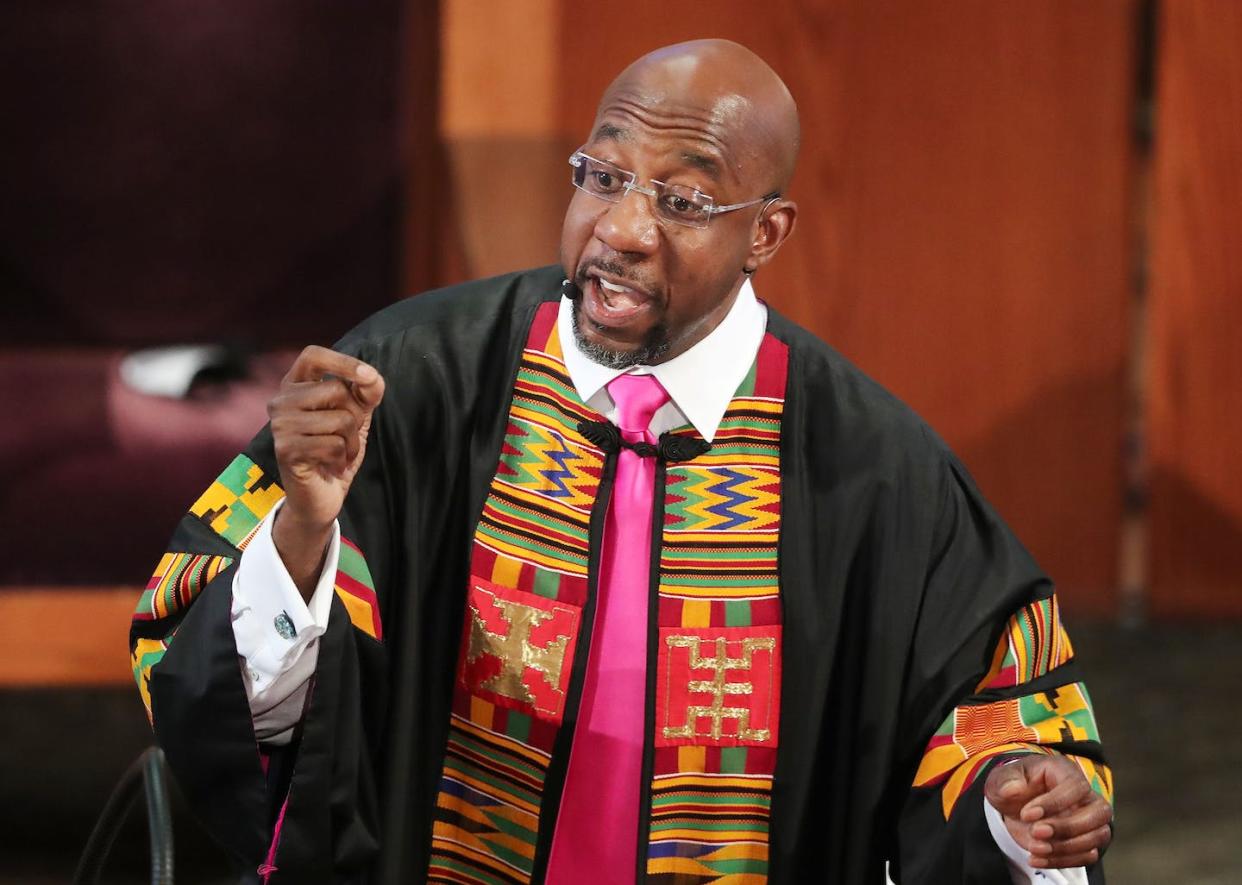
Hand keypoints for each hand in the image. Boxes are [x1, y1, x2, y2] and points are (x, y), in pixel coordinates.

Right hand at [267, 346, 385, 596]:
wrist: (321, 495)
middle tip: (345, 435)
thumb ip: (366, 393)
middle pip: (336, 390)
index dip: (343, 361)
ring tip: (338, 452)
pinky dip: (342, 456)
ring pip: (339, 418)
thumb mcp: (356, 416)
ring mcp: (279, 425)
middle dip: (355, 415)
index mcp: (295, 385)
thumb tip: (371, 378)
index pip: (313, 355)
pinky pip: (333, 443)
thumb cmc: (336, 450)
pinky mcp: (285, 450)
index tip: (368, 376)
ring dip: (350, 440)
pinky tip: (330, 464)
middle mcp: (280, 400)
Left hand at [984, 754, 1111, 869]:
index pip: (1075, 787)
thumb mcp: (1001, 778)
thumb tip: (1012, 789)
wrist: (1015, 806)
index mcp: (1065, 772)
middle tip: (1035, 832)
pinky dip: (1063, 861)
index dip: (1054, 803)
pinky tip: (1037, 858)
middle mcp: (1085, 795)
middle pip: (1098, 812)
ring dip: (1066, 848)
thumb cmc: (1013, 786)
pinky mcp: (1086, 840)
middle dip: (1067, 827)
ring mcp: (1090, 819)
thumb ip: (1005, 781)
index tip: (1026, 815)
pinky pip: (1088, 855)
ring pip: (1098, 836)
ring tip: (1034, 848)